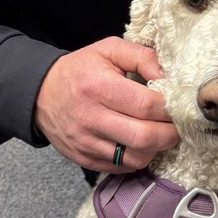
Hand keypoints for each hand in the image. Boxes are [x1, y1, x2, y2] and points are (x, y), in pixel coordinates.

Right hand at [34, 36, 177, 171]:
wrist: (41, 94)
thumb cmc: (80, 70)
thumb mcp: (109, 50)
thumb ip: (142, 57)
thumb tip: (168, 76)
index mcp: (98, 86)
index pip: (146, 105)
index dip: (169, 107)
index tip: (177, 104)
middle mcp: (91, 118)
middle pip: (144, 137)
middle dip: (170, 133)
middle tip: (176, 124)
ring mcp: (86, 142)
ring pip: (136, 157)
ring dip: (156, 148)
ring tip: (159, 134)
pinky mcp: (84, 159)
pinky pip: (122, 167)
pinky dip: (138, 158)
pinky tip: (140, 144)